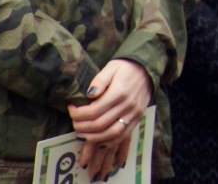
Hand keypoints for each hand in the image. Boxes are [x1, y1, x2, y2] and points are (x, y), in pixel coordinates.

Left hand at [67, 59, 153, 180]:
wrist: (146, 69)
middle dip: (82, 128)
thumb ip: (100, 80)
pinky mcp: (136, 120)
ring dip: (94, 142)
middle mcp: (127, 106)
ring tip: (83, 142)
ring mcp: (133, 115)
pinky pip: (123, 137)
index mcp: (119, 93)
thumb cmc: (125, 67)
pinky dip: (111, 145)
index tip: (71, 110)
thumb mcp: (111, 67)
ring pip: (111, 136)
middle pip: (100, 125)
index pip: (94, 111)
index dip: (78, 114)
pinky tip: (102, 148)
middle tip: (74, 125)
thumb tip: (89, 94)